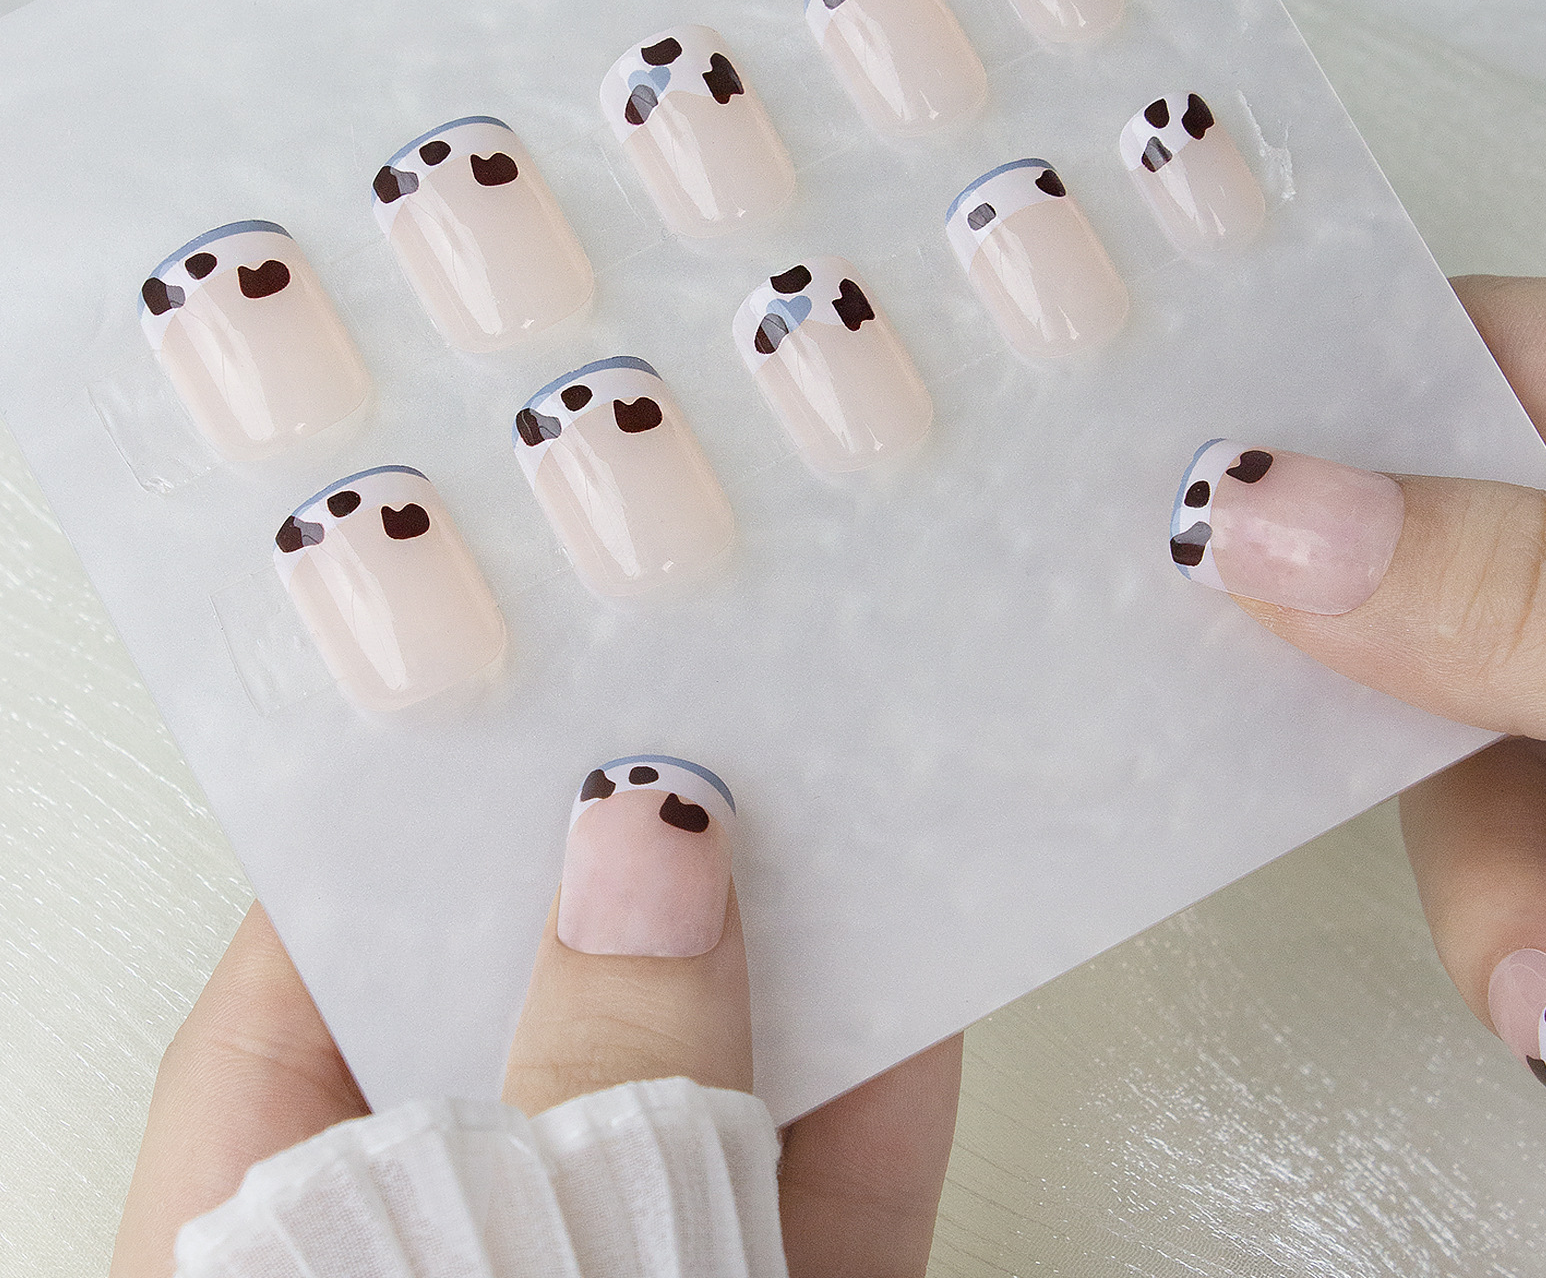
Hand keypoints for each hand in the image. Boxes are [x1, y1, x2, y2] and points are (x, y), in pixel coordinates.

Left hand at [112, 757, 960, 1275]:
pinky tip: (920, 961)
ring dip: (763, 955)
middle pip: (503, 1028)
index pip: (292, 1005)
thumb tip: (643, 844)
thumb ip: (584, 1100)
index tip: (493, 699)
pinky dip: (870, 1090)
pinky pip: (814, 1198)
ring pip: (678, 1099)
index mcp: (252, 1272)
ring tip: (822, 783)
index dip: (385, 842)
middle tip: (687, 699)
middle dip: (603, 873)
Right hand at [1168, 275, 1545, 1107]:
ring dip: (1511, 910)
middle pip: (1423, 596)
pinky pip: (1542, 844)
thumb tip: (1250, 518)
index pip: (1437, 362)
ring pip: (1476, 754)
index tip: (1151, 496)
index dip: (1290, 418)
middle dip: (1424, 758)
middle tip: (1365, 808)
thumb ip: (1507, 589)